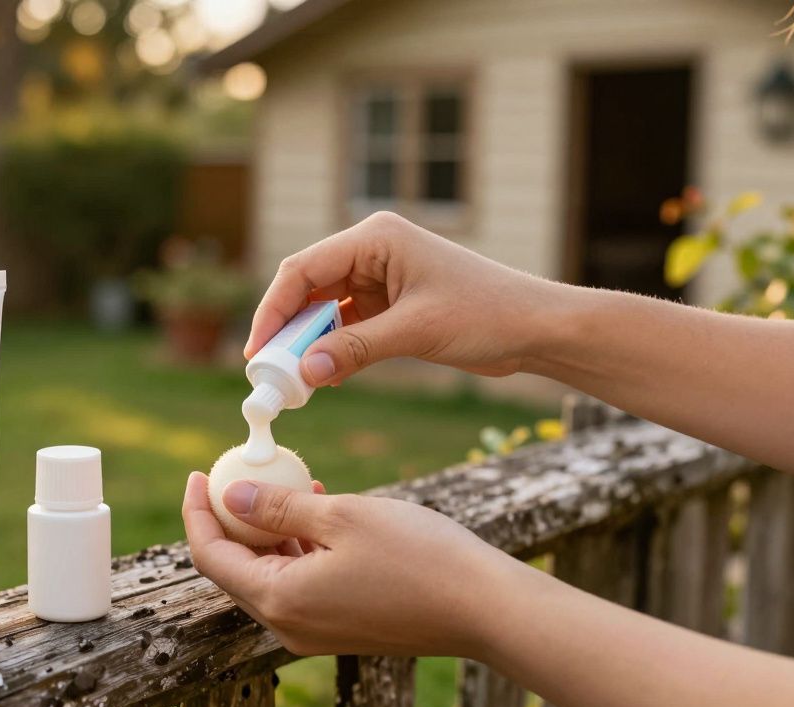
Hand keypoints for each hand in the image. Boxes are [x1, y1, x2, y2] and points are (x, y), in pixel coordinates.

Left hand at [181, 471, 517, 657]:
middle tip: (237, 470)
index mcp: (279, 599)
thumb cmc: (418, 557)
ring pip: (272, 572)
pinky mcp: (342, 626)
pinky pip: (303, 582)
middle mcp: (289, 624)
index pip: (211, 556)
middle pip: (236, 567)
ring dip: (269, 528)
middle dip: (229, 519)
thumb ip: (279, 506)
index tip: (198, 471)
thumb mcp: (342, 516)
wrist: (486, 609)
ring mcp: (316, 630)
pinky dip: (300, 545)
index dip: (197, 513)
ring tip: (286, 479)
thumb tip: (230, 495)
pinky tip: (319, 505)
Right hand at [244, 211, 567, 385]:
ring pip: (323, 311)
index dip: (273, 310)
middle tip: (268, 373)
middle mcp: (372, 252)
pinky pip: (345, 328)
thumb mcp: (416, 331)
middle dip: (286, 331)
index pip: (303, 269)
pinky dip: (332, 351)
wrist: (537, 328)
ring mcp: (380, 279)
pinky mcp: (390, 306)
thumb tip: (305, 373)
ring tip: (291, 381)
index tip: (257, 350)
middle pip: (307, 289)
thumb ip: (356, 349)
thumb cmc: (487, 314)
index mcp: (375, 238)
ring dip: (307, 344)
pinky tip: (322, 378)